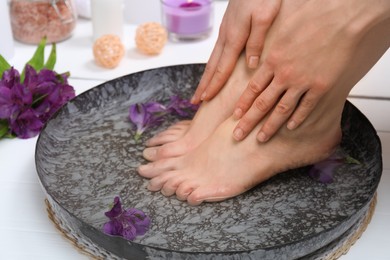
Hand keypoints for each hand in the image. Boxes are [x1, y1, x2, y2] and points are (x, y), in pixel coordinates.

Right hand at [191, 0, 280, 103]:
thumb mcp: (265, 16)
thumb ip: (257, 40)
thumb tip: (251, 64)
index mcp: (234, 36)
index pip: (222, 67)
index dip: (214, 84)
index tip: (206, 99)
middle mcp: (226, 35)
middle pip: (212, 65)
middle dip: (204, 84)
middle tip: (196, 100)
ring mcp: (226, 30)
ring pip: (213, 58)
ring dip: (207, 75)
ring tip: (202, 89)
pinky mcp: (229, 26)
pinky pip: (218, 50)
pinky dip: (213, 63)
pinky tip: (214, 67)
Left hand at [232, 0, 388, 141]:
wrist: (341, 17)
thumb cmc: (313, 16)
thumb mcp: (283, 29)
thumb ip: (272, 46)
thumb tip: (262, 53)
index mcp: (274, 59)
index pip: (253, 87)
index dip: (243, 103)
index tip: (235, 115)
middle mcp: (284, 74)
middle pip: (262, 103)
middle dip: (248, 121)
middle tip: (237, 135)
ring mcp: (302, 82)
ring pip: (281, 110)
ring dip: (269, 126)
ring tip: (260, 138)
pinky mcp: (321, 86)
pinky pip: (306, 107)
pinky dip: (297, 119)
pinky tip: (290, 128)